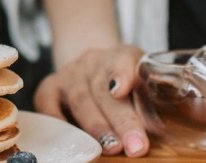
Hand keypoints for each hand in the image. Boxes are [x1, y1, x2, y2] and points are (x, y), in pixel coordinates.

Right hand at [34, 45, 149, 156]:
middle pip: (103, 89)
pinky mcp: (50, 87)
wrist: (93, 68)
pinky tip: (73, 140)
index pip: (122, 60)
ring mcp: (70, 73)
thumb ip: (148, 100)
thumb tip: (157, 129)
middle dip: (121, 120)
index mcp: (121, 56)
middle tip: (136, 146)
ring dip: (96, 127)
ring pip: (81, 100)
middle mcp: (93, 62)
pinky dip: (58, 122)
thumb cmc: (124, 82)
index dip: (121, 74)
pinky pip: (48, 104)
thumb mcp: (142, 82)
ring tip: (111, 148)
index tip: (120, 91)